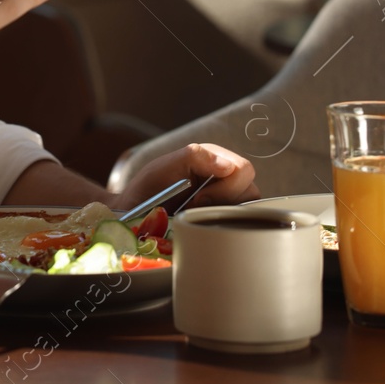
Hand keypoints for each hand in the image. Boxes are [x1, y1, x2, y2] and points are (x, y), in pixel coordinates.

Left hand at [115, 143, 258, 213]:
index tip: (199, 199)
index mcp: (214, 159)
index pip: (243, 170)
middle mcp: (225, 178)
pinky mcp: (223, 219)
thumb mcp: (165, 166)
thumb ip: (195, 156)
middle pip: (250, 190)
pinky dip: (224, 227)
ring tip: (196, 217)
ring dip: (223, 216)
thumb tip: (228, 165)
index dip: (226, 187)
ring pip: (247, 209)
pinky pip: (239, 225)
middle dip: (223, 203)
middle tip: (195, 209)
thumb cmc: (149, 187)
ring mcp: (226, 200)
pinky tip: (205, 226)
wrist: (134, 214)